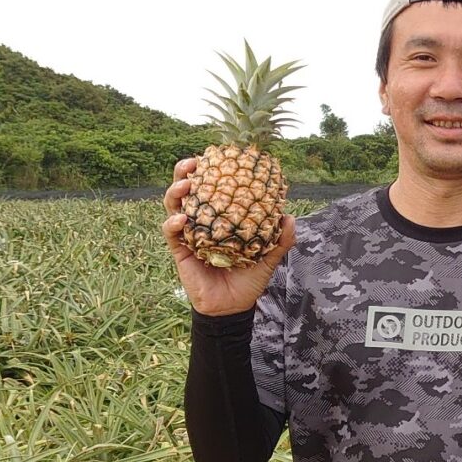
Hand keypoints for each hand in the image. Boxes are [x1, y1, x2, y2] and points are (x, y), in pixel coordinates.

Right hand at [161, 156, 295, 316]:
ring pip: (174, 206)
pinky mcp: (179, 250)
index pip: (212, 189)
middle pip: (188, 190)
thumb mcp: (268, 257)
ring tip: (186, 184)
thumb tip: (290, 217)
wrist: (234, 306)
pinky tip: (182, 218)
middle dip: (185, 172)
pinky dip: (173, 222)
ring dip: (176, 191)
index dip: (211, 171)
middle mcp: (202, 221)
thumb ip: (280, 239)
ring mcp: (188, 234)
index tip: (216, 155)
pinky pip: (171, 233)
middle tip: (193, 162)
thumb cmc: (248, 278)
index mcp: (221, 218)